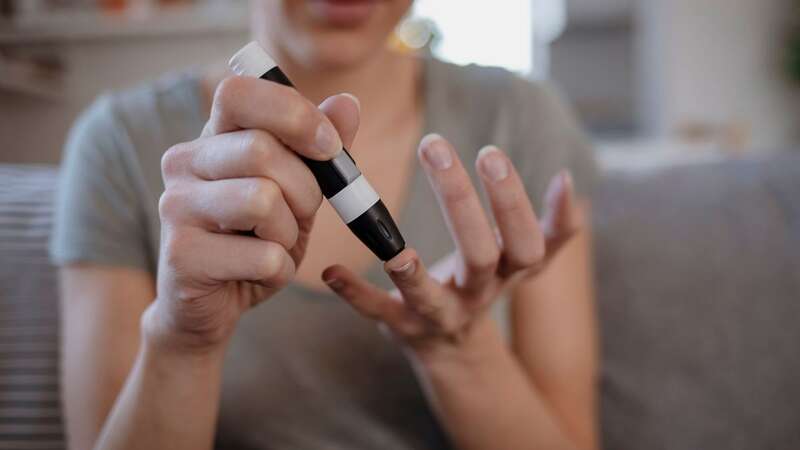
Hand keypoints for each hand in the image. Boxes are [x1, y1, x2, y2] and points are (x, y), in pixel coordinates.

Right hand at [145, 76, 360, 352]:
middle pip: (261, 150)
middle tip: (298, 215)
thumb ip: (322, 148)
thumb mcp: (298, 191)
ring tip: (273, 245)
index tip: (329, 147)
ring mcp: (175, 206)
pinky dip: (279, 270)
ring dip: (289, 233)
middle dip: (304, 189)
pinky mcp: (180, 254)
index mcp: (213, 137)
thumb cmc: (257, 240)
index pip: (239, 92)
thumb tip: (348, 103)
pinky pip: (262, 256)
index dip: (293, 113)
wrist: (211, 307)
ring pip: (262, 201)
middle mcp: (183, 162)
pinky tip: (256, 273)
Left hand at [322, 134, 581, 359]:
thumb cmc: (483, 282)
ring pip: (429, 295)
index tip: (490, 152)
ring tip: (392, 244)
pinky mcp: (403, 326)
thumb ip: (553, 227)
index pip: (528, 241)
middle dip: (460, 204)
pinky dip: (356, 295)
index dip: (514, 203)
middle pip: (480, 257)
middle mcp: (479, 295)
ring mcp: (439, 315)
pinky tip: (330, 272)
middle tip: (434, 147)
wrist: (454, 347)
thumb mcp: (524, 259)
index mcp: (510, 271)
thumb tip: (569, 179)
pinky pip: (379, 314)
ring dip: (409, 269)